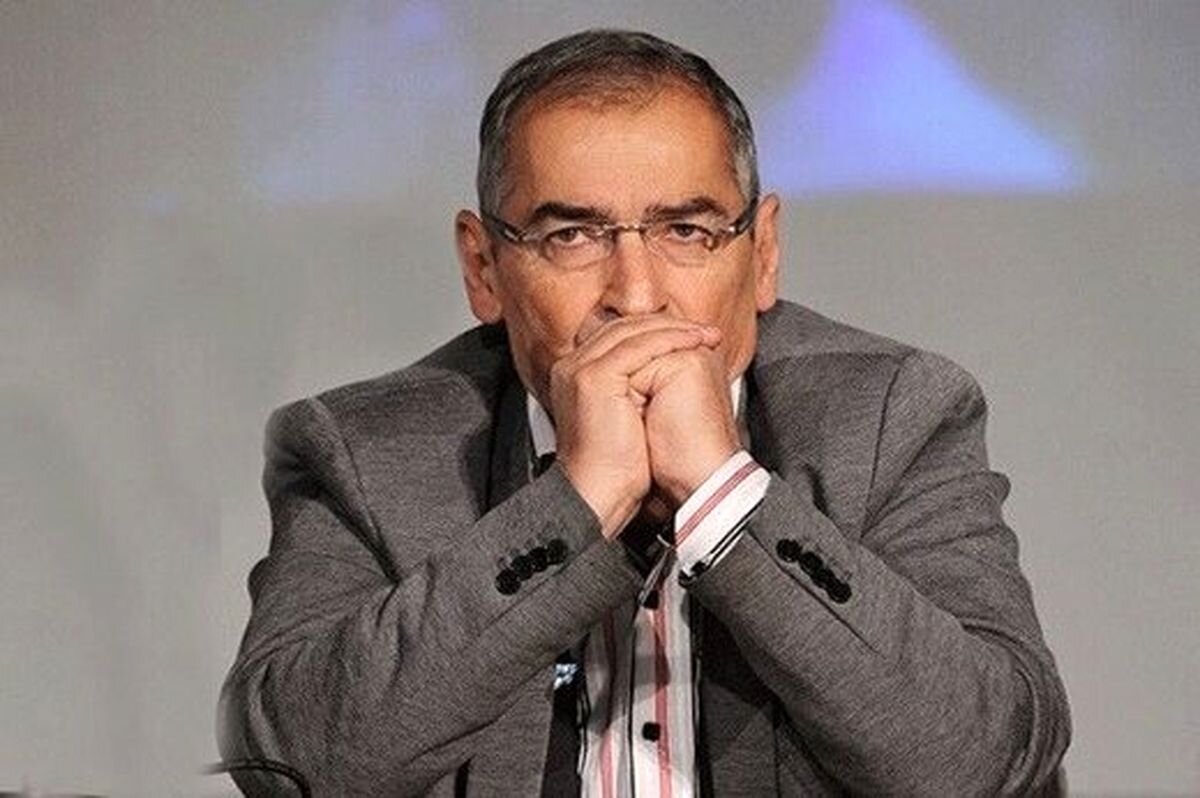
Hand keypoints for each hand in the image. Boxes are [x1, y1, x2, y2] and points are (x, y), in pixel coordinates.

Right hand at [548, 316, 720, 538]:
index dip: (658, 331)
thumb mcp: (631, 416)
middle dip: (669, 324)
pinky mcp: (593, 377)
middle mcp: (572, 366)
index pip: (620, 336)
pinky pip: (638, 346)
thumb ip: (640, 388)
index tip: (694, 336)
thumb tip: (670, 372)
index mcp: (577, 373)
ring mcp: (580, 368)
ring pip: (632, 332)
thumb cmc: (617, 466)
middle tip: (706, 330)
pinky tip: (693, 342)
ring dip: (674, 329)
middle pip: (625, 327)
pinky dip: (670, 340)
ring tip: (705, 334)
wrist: (600, 493)